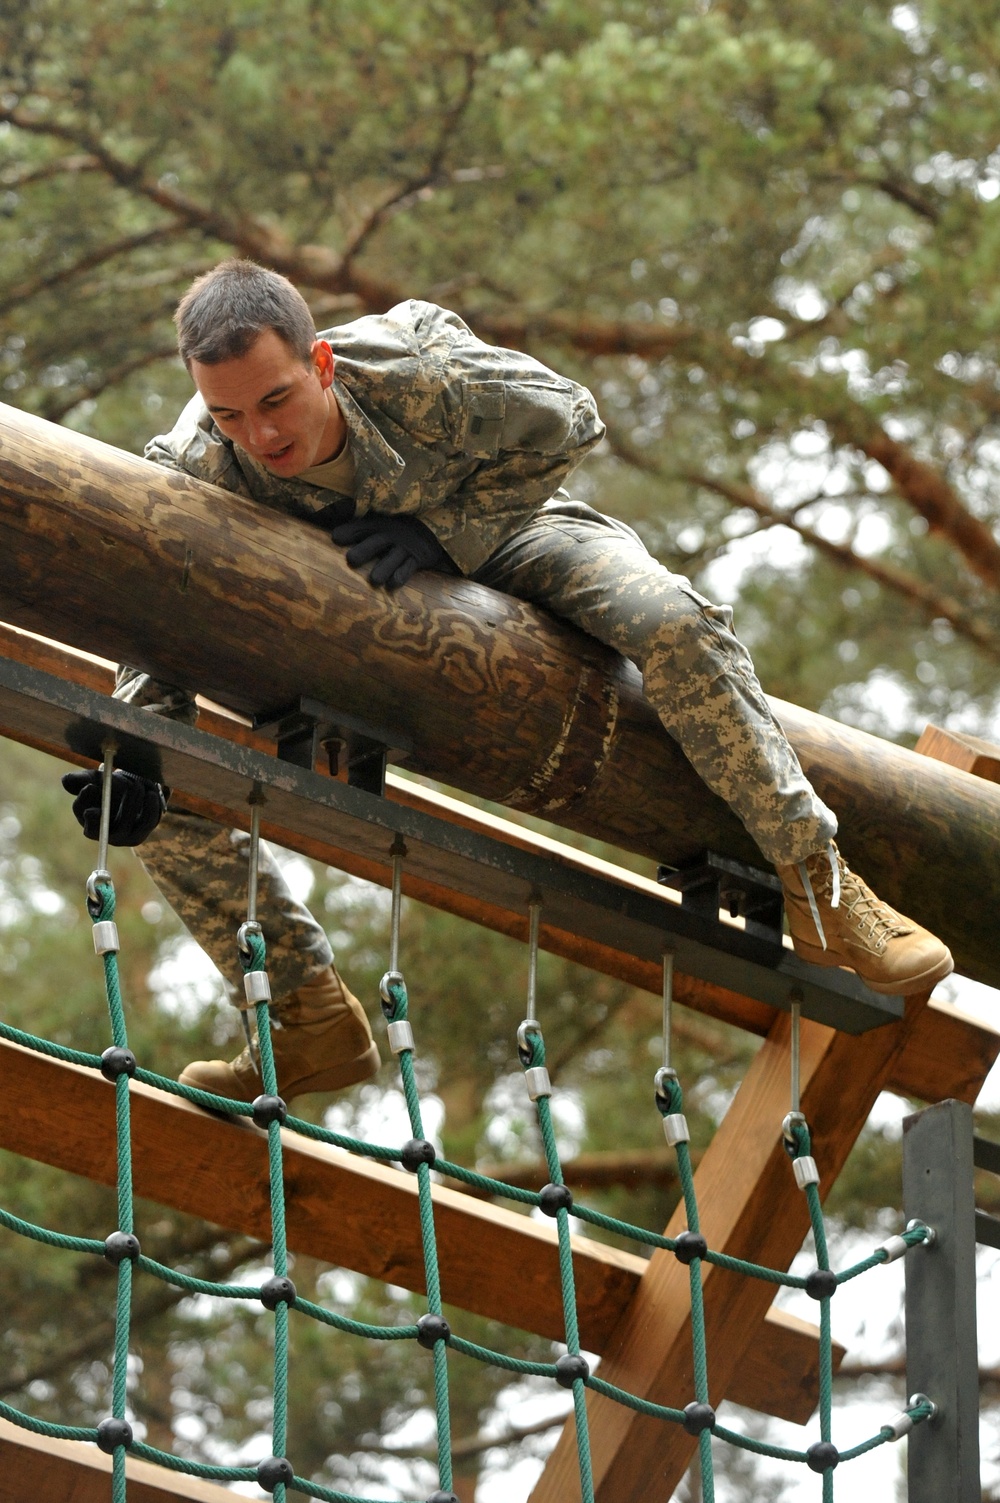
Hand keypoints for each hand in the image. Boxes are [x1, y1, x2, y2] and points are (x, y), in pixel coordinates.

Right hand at [61, 768, 168, 846]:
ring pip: (135, 825)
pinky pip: (148, 824)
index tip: (92, 789)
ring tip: (140, 785)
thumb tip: (66, 781)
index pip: (91, 829)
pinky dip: (151, 809)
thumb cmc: (105, 786)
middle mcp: (108, 835)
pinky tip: (151, 793)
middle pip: (119, 828)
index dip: (93, 815)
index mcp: (91, 825)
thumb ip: (78, 781)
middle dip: (126, 806)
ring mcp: (126, 837)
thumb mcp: (92, 780)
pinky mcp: (141, 833)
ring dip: (139, 805)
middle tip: (132, 785)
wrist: (127, 789)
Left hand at [330, 514, 455, 589]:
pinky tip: (393, 585)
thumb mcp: (378, 522)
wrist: (430, 528)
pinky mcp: (418, 558)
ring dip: (383, 569)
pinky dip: (401, 576)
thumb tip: (331, 526)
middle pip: (376, 542)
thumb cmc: (395, 529)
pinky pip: (409, 568)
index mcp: (377, 524)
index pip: (361, 527)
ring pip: (392, 558)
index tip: (335, 537)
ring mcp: (404, 547)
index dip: (349, 531)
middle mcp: (390, 535)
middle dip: (364, 550)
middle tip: (351, 560)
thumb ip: (355, 527)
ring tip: (374, 580)